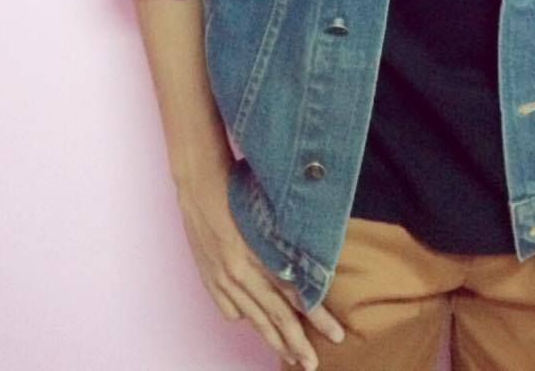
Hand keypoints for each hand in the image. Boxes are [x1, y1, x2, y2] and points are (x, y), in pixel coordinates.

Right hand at [176, 163, 344, 368]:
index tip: (336, 334)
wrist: (198, 183)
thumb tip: (308, 264)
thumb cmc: (239, 188)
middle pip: (274, 316)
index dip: (317, 317)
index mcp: (260, 254)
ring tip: (290, 357)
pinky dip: (244, 317)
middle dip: (296, 343)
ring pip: (253, 318)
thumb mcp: (269, 212)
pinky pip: (230, 308)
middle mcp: (240, 272)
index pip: (295, 295)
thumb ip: (286, 241)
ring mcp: (222, 278)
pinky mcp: (209, 279)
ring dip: (273, 340)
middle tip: (313, 364)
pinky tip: (254, 323)